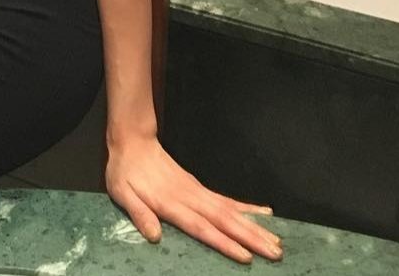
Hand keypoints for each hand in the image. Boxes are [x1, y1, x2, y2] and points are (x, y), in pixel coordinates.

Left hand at [105, 132, 282, 263]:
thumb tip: (154, 235)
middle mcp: (190, 198)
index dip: (222, 242)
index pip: (200, 227)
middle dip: (250, 237)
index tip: (245, 255)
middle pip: (224, 220)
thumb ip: (138, 213)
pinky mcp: (200, 188)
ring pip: (230, 211)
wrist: (133, 141)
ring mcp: (197, 191)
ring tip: (277, 240)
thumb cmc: (125, 171)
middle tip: (275, 252)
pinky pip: (226, 200)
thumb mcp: (121, 192)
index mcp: (171, 203)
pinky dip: (247, 208)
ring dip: (254, 226)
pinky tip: (264, 213)